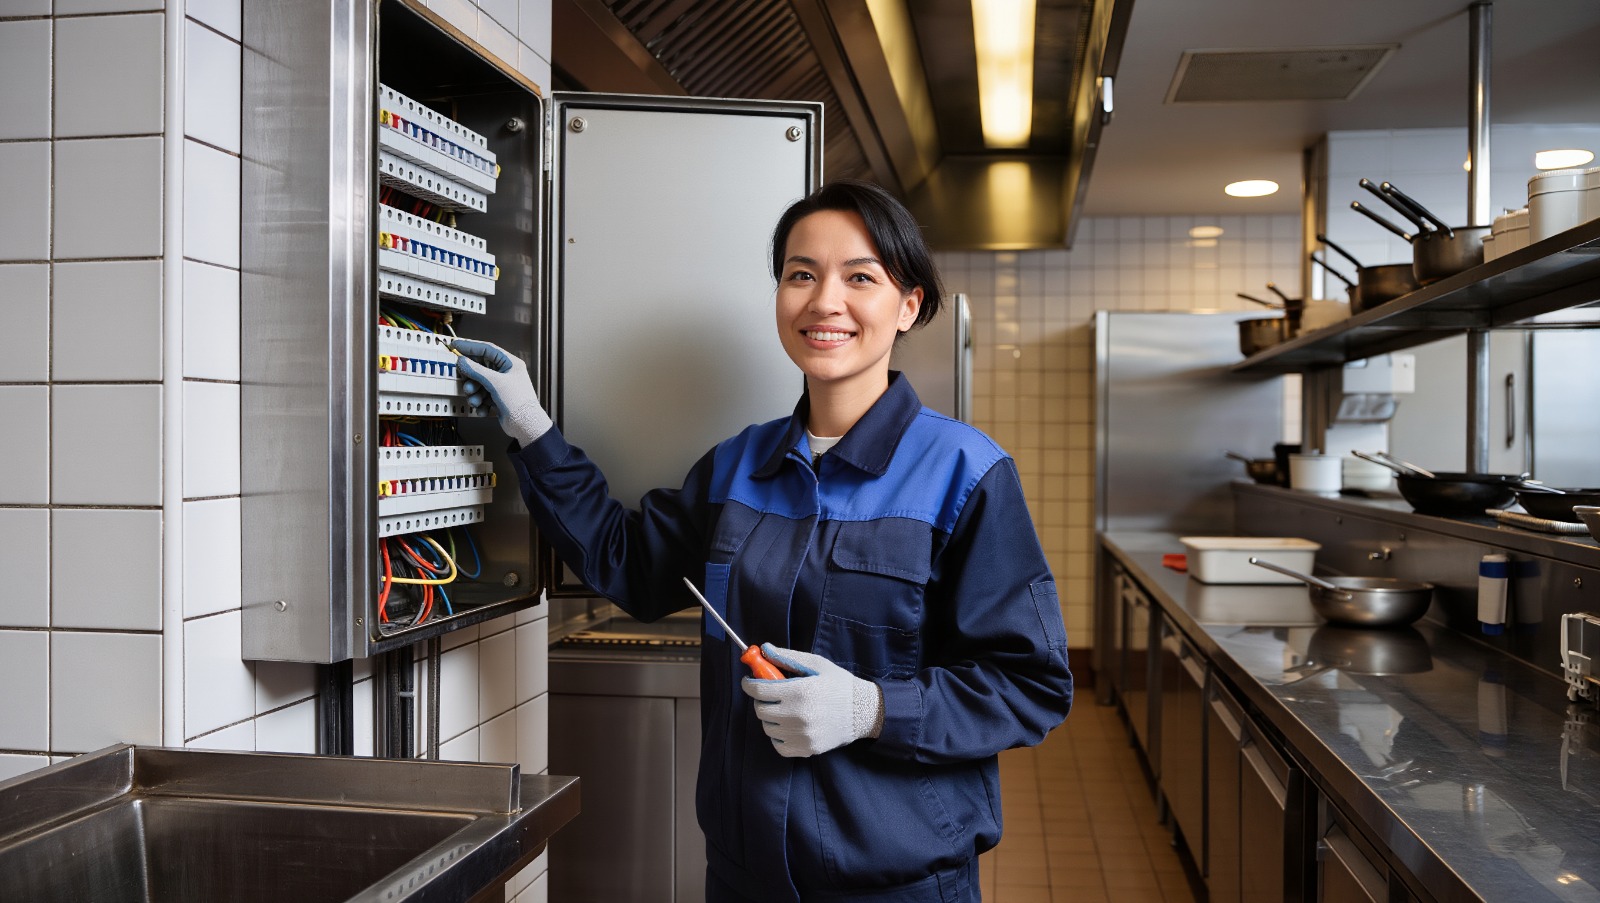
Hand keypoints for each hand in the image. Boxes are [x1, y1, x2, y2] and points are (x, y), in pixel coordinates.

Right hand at [451, 338, 551, 446]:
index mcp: (510, 363)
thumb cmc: (519, 402)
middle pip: (480, 367)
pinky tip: (483, 409)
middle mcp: (505, 373)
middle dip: (471, 377)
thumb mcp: (495, 383)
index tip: (456, 346)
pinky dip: (480, 403)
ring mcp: (500, 386)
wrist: (525, 426)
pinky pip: (481, 396)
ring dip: (474, 393)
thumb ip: (477, 370)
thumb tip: (462, 361)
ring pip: (478, 383)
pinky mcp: (496, 398)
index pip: (487, 349)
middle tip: (466, 384)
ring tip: (475, 400)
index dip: (470, 346)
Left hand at [741, 644, 883, 757]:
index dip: (749, 684)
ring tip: (784, 709)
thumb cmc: (838, 685)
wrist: (863, 711)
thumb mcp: (816, 664)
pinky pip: (778, 745)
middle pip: (760, 710)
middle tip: (771, 694)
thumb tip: (764, 649)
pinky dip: (779, 735)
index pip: (759, 690)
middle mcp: (799, 715)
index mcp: (800, 691)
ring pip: (768, 727)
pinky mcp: (806, 749)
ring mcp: (802, 735)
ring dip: (770, 717)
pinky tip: (789, 725)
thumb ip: (788, 657)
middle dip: (761, 699)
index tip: (749, 681)